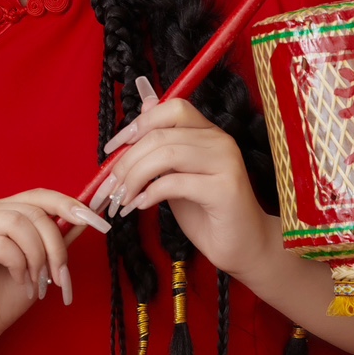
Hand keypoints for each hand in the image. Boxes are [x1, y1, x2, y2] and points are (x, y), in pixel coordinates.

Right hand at [0, 187, 109, 354]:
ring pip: (18, 223)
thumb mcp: (40, 265)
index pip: (38, 196)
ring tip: (37, 281)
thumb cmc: (1, 297)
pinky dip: (19, 265)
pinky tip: (19, 281)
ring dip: (38, 256)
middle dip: (55, 245)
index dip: (69, 205)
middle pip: (33, 210)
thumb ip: (57, 239)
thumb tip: (85, 216)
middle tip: (60, 275)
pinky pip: (2, 245)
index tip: (97, 222)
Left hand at [91, 78, 280, 280]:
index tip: (113, 149)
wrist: (242, 245)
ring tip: (123, 198)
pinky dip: (151, 194)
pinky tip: (142, 205)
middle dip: (126, 161)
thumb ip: (161, 148)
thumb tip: (142, 110)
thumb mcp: (176, 174)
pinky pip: (176, 183)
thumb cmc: (206, 211)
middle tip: (111, 186)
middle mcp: (220, 141)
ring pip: (166, 156)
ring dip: (135, 178)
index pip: (171, 109)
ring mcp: (226, 163)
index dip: (138, 124)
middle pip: (160, 135)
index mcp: (208, 132)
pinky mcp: (225, 189)